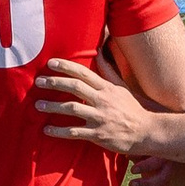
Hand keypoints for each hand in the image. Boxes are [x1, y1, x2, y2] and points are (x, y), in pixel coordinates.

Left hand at [33, 54, 155, 154]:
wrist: (146, 132)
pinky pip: (74, 132)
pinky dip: (59, 131)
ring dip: (52, 106)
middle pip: (74, 87)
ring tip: (38, 106)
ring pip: (71, 108)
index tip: (50, 63)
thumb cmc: (132, 108)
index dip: (66, 67)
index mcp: (107, 88)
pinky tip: (46, 130)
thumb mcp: (122, 87)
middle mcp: (102, 100)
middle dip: (54, 83)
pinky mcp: (98, 134)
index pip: (83, 73)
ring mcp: (99, 117)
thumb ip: (108, 70)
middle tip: (38, 82)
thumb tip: (99, 51)